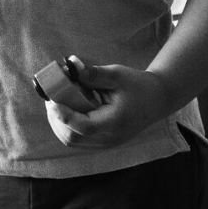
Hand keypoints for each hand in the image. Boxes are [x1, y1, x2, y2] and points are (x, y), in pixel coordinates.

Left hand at [43, 57, 172, 149]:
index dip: (63, 114)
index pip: (83, 127)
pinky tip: (66, 109)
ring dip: (59, 123)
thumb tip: (69, 64)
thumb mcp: (116, 74)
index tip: (51, 99)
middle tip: (50, 97)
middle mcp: (109, 138)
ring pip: (71, 141)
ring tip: (56, 101)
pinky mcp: (102, 142)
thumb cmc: (138, 85)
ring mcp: (106, 144)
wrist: (157, 99)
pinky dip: (66, 126)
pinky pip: (77, 140)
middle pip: (72, 138)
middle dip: (56, 118)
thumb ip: (92, 73)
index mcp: (115, 122)